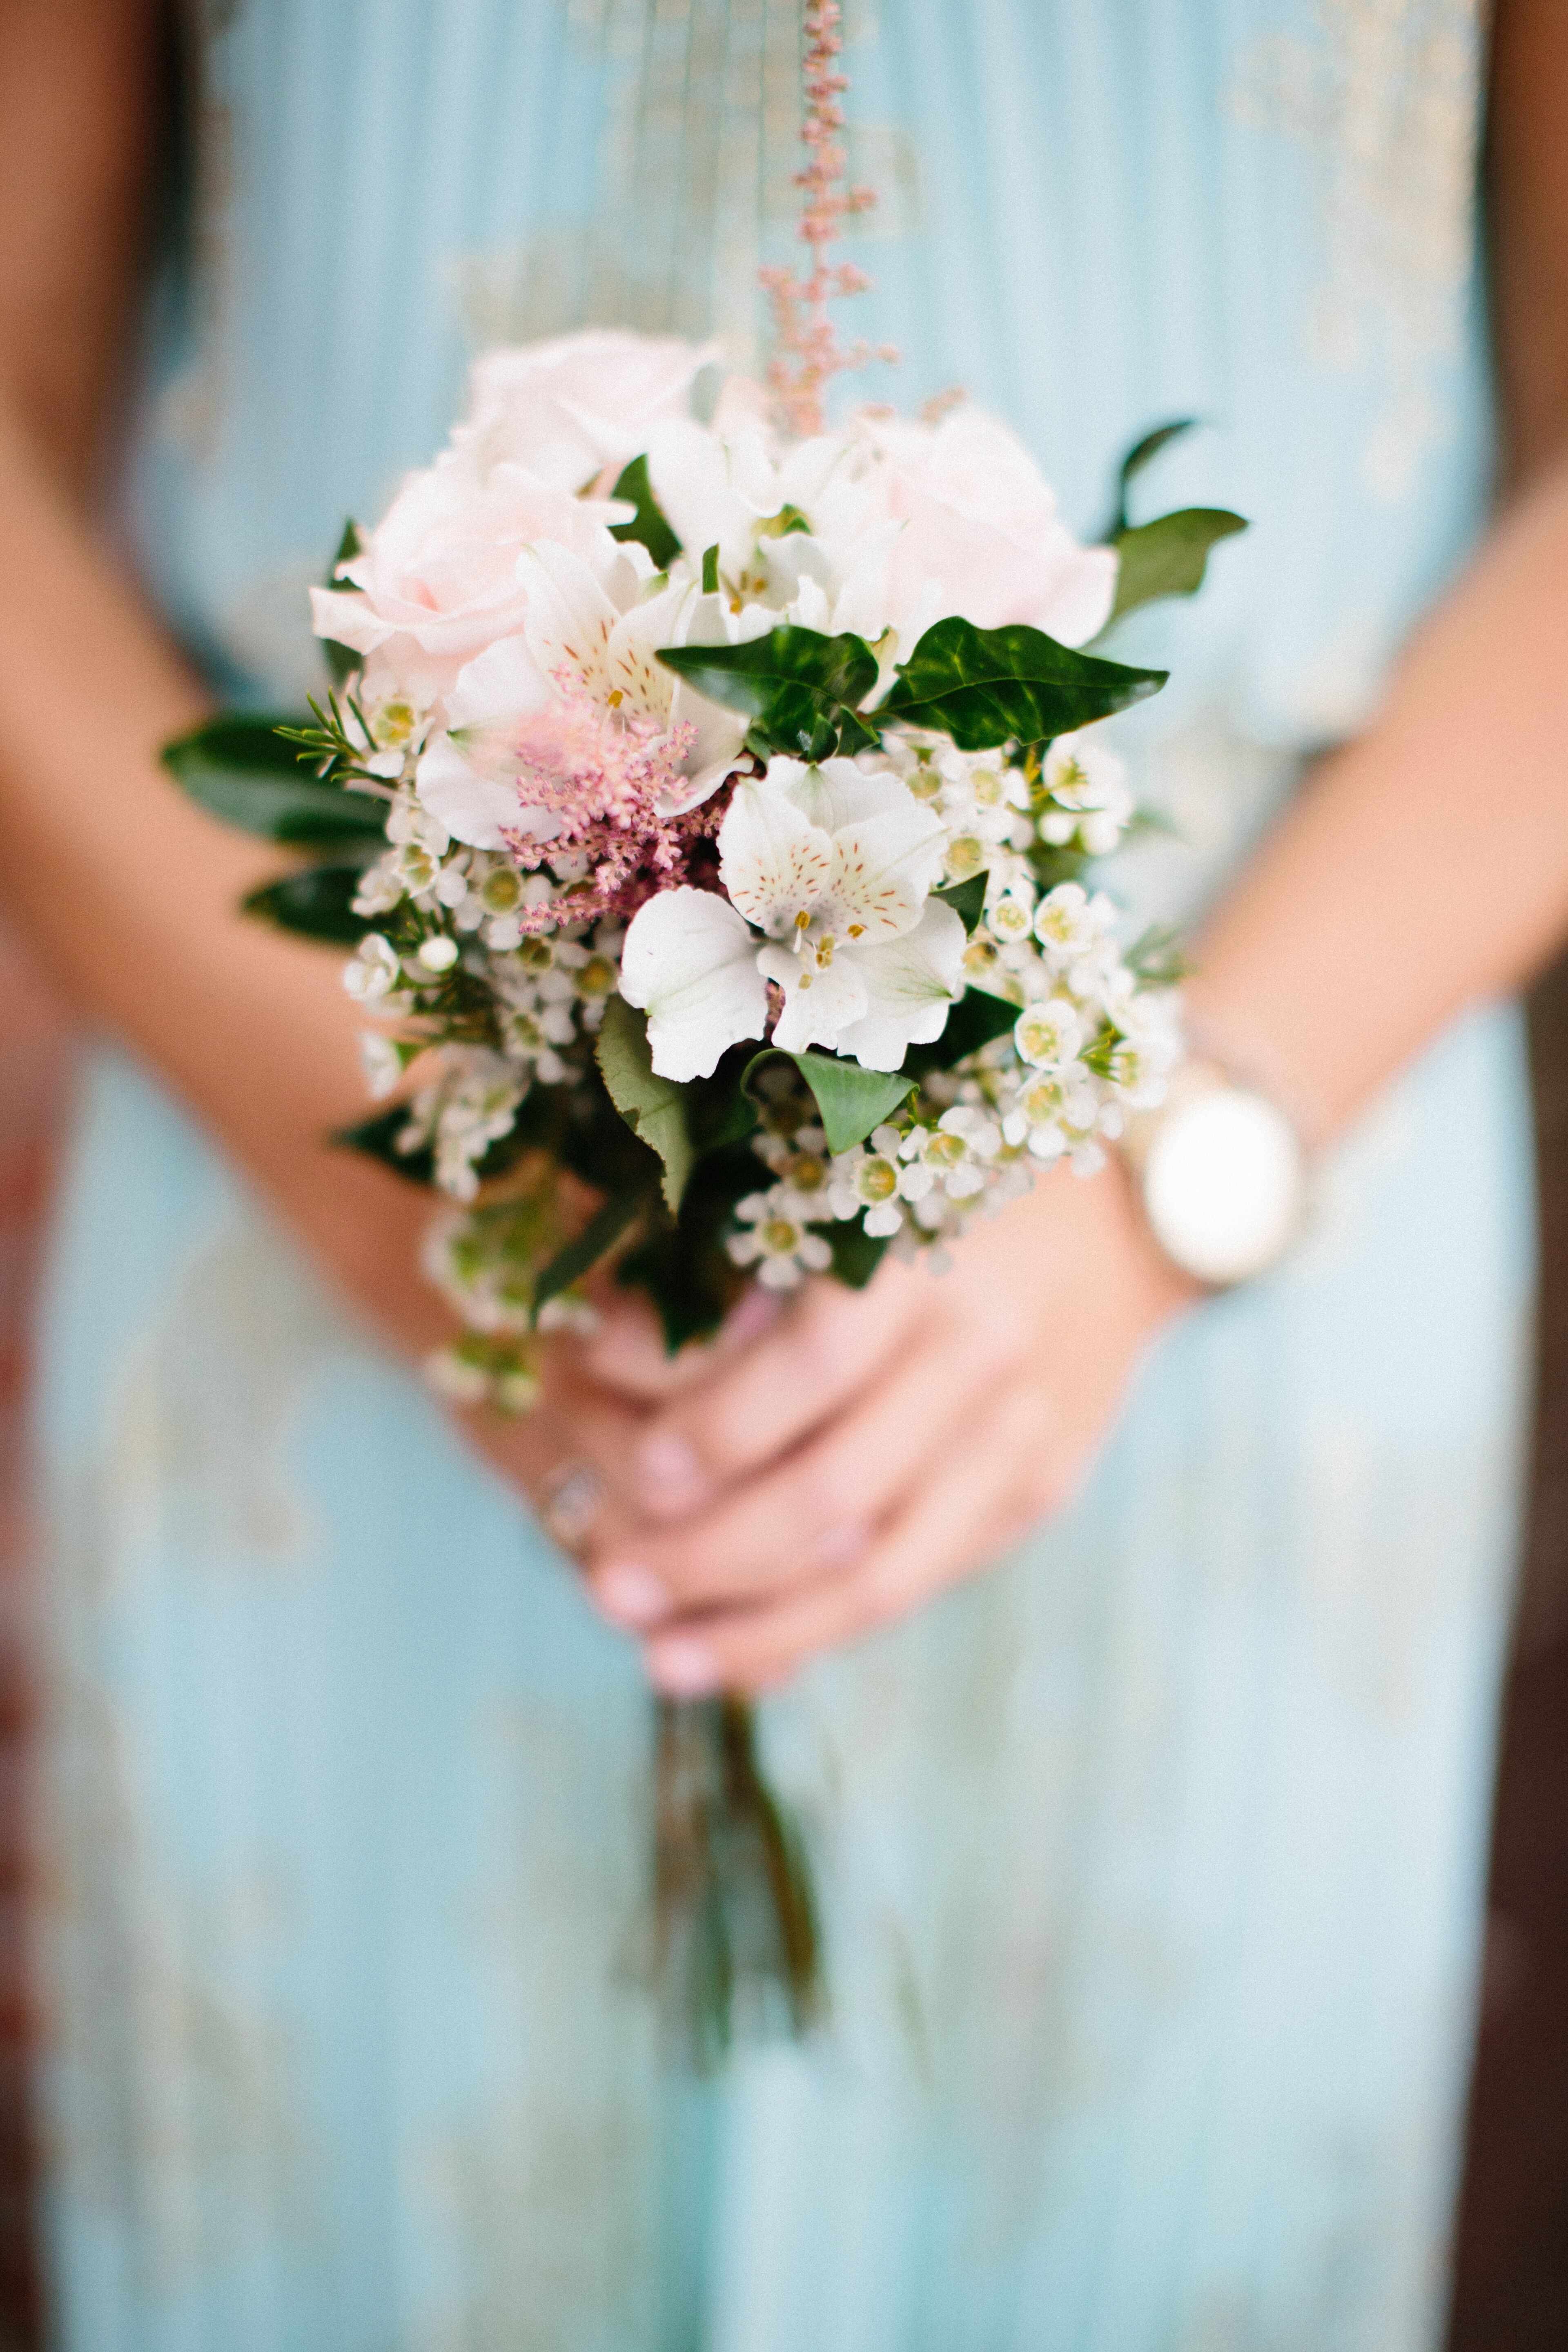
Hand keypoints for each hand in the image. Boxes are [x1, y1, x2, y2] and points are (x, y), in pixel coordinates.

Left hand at [575, 1159, 1198, 1691]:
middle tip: (611, 1590)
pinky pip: (916, 1583)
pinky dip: (824, 1631)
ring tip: (662, 1661)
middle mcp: (978, 1350)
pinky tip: (745, 1656)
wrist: (1116, 1225)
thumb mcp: (840, 1198)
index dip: (719, 1425)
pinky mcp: (1034, 1493)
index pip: (814, 1362)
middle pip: (834, 1491)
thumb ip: (737, 1280)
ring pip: (875, 1573)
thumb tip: (593, 1355)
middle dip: (708, 1556)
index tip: (636, 1466)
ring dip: (757, 1629)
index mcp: (923, 1256)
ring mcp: (1017, 1435)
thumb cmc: (932, 1192)